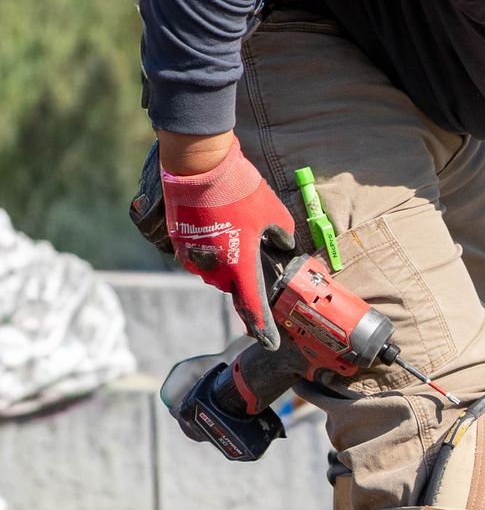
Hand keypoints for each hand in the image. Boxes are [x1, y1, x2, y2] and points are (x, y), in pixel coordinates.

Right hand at [160, 137, 296, 348]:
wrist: (198, 167)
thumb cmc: (240, 190)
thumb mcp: (274, 214)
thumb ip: (282, 238)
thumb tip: (281, 247)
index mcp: (240, 268)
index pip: (252, 307)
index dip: (262, 328)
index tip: (269, 342)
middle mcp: (213, 269)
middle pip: (233, 285)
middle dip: (243, 274)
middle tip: (250, 248)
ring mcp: (191, 257)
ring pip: (215, 270)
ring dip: (225, 259)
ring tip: (232, 229)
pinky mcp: (176, 243)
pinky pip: (198, 255)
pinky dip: (209, 247)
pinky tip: (217, 225)